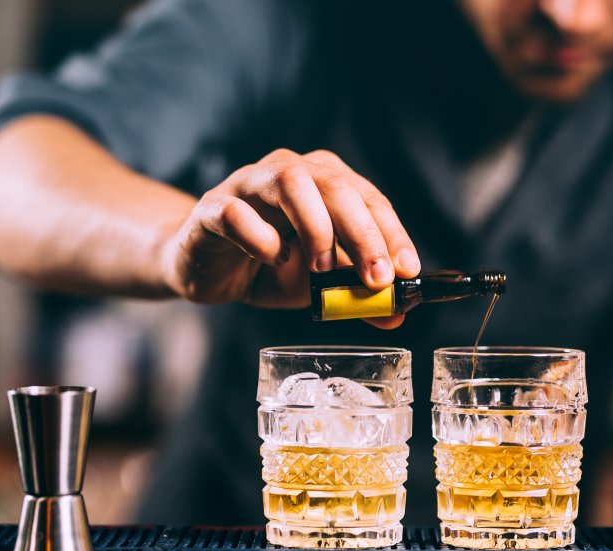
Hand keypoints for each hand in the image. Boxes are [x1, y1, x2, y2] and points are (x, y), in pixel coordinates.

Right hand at [159, 148, 420, 322]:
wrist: (205, 267)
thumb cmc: (268, 265)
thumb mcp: (319, 286)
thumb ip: (354, 296)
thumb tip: (395, 316)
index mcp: (323, 181)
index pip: (368, 197)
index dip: (391, 233)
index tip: (407, 270)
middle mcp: (289, 171)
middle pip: (334, 185)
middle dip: (363, 232)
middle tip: (377, 278)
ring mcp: (248, 184)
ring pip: (289, 181)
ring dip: (315, 226)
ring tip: (323, 268)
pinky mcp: (211, 207)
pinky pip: (235, 211)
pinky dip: (259, 237)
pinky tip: (272, 259)